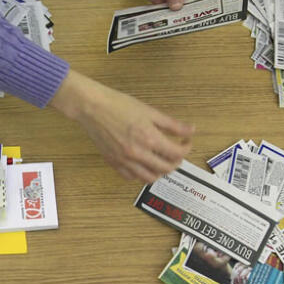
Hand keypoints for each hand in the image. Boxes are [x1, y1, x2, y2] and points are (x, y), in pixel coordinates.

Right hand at [50, 70, 193, 182]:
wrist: (92, 107)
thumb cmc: (118, 105)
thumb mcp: (150, 111)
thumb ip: (173, 124)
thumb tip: (191, 130)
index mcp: (149, 139)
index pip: (177, 153)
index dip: (186, 148)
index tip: (186, 142)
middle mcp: (138, 154)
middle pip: (166, 168)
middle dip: (176, 160)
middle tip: (176, 151)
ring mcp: (125, 161)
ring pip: (150, 178)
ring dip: (160, 171)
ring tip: (162, 160)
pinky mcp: (114, 163)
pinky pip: (132, 177)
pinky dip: (142, 174)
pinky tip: (144, 164)